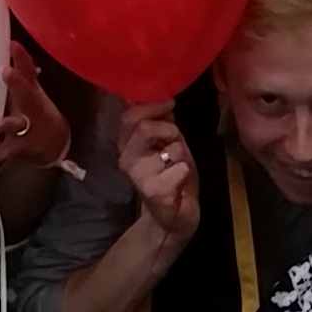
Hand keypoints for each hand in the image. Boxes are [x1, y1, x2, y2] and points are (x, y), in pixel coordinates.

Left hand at [0, 43, 69, 170]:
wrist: (53, 143)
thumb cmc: (37, 110)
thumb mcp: (33, 89)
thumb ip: (24, 69)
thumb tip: (11, 42)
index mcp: (32, 92)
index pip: (28, 71)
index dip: (22, 58)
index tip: (13, 44)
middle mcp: (31, 108)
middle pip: (26, 94)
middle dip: (17, 83)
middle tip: (6, 71)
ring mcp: (27, 128)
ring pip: (17, 124)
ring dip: (8, 123)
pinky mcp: (20, 146)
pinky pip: (7, 151)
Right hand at [114, 111, 199, 246]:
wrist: (175, 215)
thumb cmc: (171, 175)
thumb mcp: (167, 141)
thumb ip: (162, 120)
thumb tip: (162, 96)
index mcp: (127, 143)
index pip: (129, 115)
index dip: (152, 106)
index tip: (169, 105)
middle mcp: (126, 158)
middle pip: (144, 127)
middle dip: (169, 130)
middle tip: (175, 141)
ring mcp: (138, 176)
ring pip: (168, 147)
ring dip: (181, 153)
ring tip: (177, 164)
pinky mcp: (153, 192)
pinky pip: (178, 168)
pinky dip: (185, 171)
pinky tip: (179, 181)